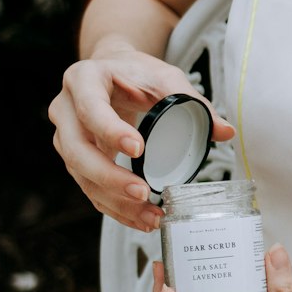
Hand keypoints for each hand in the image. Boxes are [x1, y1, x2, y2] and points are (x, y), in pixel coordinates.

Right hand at [48, 46, 233, 230]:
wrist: (113, 72)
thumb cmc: (136, 72)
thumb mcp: (165, 77)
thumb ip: (193, 100)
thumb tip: (225, 131)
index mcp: (84, 80)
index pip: (91, 108)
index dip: (111, 131)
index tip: (138, 148)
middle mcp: (66, 110)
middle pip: (77, 150)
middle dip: (109, 177)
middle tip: (142, 192)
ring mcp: (67, 138)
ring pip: (82, 176)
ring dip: (114, 200)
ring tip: (149, 215)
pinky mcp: (77, 160)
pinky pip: (90, 189)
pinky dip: (114, 208)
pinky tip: (140, 219)